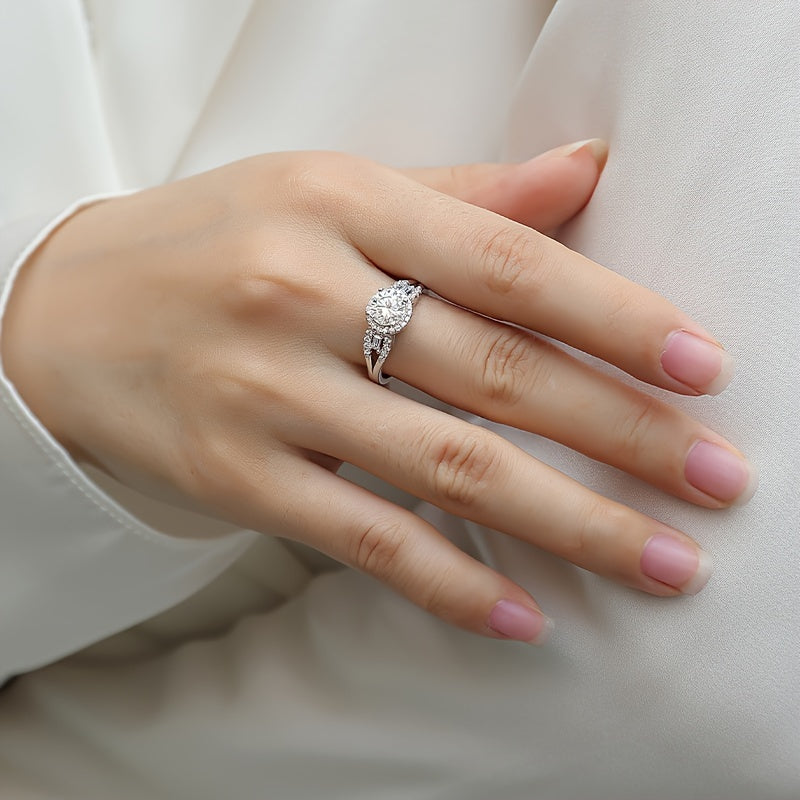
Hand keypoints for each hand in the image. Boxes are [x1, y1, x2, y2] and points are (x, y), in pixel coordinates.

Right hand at [2, 142, 754, 642]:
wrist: (66, 308)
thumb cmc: (217, 240)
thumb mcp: (329, 189)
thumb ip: (462, 196)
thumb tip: (586, 172)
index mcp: (342, 203)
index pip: (509, 263)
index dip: (616, 317)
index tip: (703, 369)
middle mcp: (304, 292)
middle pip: (496, 374)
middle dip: (622, 434)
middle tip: (719, 480)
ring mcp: (265, 390)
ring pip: (446, 467)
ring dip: (569, 522)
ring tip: (662, 562)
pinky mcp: (234, 473)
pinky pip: (361, 537)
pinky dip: (448, 582)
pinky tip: (524, 615)